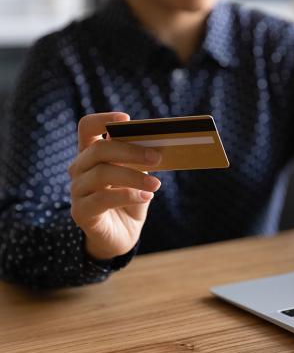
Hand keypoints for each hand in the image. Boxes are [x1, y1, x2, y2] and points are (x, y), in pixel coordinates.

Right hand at [68, 112, 161, 259]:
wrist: (123, 233)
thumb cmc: (131, 198)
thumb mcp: (138, 175)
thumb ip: (139, 160)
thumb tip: (155, 146)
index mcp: (91, 153)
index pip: (87, 127)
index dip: (103, 119)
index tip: (126, 119)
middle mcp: (79, 168)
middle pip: (98, 149)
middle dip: (130, 151)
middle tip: (157, 157)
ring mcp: (77, 190)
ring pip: (102, 173)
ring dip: (134, 176)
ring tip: (156, 184)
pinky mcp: (80, 212)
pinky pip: (103, 199)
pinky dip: (128, 195)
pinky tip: (146, 197)